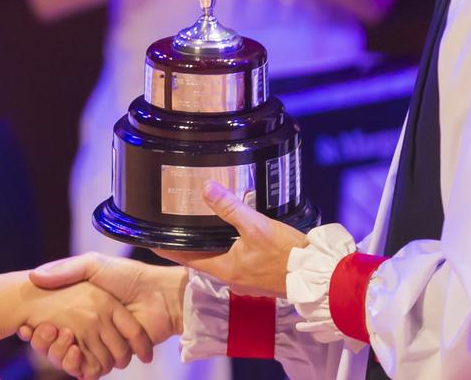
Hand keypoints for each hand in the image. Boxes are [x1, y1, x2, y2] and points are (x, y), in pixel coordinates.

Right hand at [20, 279, 150, 378]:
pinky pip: (91, 369)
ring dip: (60, 355)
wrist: (161, 294)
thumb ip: (66, 270)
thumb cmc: (128, 276)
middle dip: (47, 343)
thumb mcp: (93, 265)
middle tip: (36, 333)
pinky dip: (79, 366)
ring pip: (73, 358)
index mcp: (86, 307)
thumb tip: (33, 275)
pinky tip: (71, 351)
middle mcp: (93, 326)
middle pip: (60, 344)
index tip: (27, 327)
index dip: (41, 329)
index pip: (54, 325)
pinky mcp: (115, 356)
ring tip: (56, 338)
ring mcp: (104, 343)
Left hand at [155, 181, 308, 296]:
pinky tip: (232, 237)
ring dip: (210, 246)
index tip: (152, 241)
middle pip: (201, 259)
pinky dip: (228, 249)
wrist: (318, 276)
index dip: (168, 248)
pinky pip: (235, 262)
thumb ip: (231, 208)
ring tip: (201, 227)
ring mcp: (244, 280)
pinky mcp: (257, 278)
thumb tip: (207, 189)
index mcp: (225, 268)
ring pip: (219, 260)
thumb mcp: (257, 226)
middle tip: (176, 227)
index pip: (186, 258)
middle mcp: (231, 278)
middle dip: (189, 244)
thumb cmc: (288, 254)